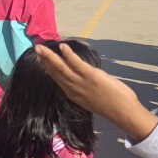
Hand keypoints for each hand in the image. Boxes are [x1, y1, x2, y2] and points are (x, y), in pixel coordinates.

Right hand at [35, 44, 157, 141]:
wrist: (121, 111)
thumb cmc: (111, 104)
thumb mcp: (92, 96)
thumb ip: (85, 87)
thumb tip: (83, 77)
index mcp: (72, 93)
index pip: (56, 79)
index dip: (48, 68)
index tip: (41, 60)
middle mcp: (72, 88)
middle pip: (55, 72)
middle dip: (44, 60)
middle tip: (36, 49)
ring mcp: (81, 82)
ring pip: (61, 67)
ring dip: (50, 56)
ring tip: (40, 47)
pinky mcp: (91, 76)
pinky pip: (76, 63)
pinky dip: (68, 55)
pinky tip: (62, 47)